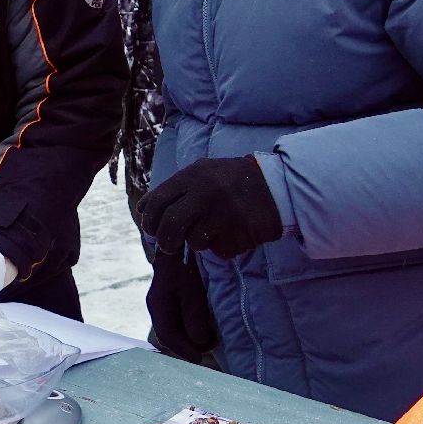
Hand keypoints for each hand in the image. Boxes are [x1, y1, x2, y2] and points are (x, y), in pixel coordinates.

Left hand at [139, 155, 283, 257]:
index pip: (155, 202)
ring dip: (197, 242)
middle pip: (169, 226)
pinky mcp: (238, 233)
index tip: (152, 228)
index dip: (149, 220)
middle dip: (165, 240)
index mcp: (192, 175)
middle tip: (169, 245)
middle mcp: (204, 193)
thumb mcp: (202, 173)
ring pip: (193, 242)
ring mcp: (222, 214)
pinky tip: (231, 234)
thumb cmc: (234, 181)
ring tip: (210, 232)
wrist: (279, 186)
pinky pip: (217, 250)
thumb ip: (174, 188)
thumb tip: (143, 208)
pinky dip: (220, 247)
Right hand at [146, 249, 217, 363]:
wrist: (178, 243)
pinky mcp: (168, 299)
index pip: (168, 337)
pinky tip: (201, 324)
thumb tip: (199, 342)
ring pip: (172, 329)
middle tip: (210, 344)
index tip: (200, 359)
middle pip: (169, 336)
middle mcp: (156, 307)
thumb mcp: (193, 292)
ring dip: (189, 337)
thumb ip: (195, 318)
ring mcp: (161, 303)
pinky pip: (176, 321)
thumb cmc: (186, 266)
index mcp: (159, 306)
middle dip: (188, 345)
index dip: (185, 351)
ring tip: (208, 336)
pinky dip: (188, 327)